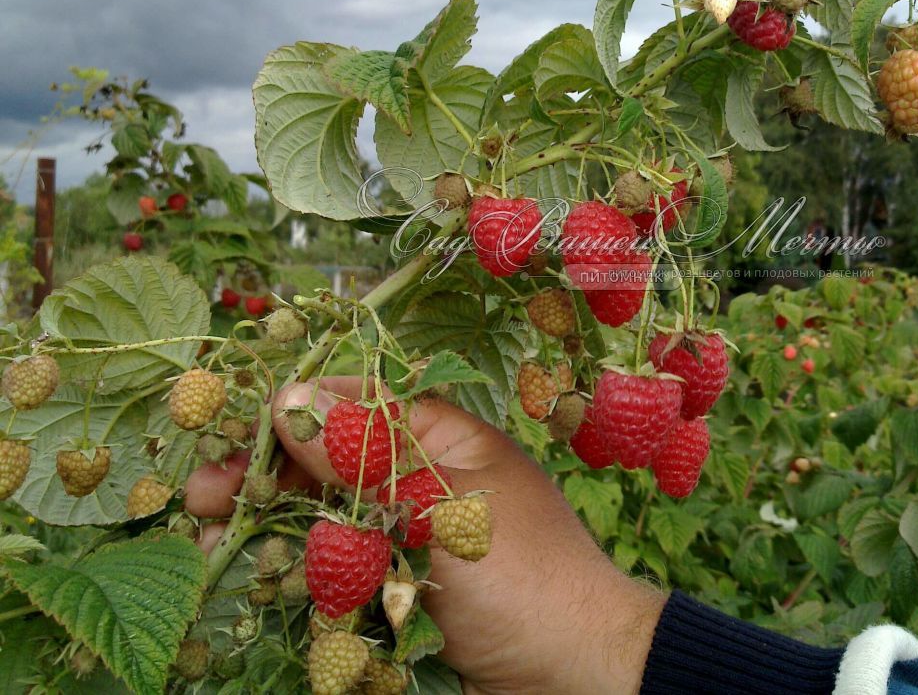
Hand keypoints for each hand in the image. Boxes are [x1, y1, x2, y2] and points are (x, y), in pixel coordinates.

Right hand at [184, 377, 665, 694]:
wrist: (572, 679)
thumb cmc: (521, 579)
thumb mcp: (439, 506)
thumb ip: (363, 457)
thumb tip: (291, 398)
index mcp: (442, 441)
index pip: (354, 406)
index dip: (291, 414)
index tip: (227, 430)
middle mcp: (419, 484)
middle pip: (327, 466)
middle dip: (264, 478)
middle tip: (198, 498)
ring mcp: (406, 544)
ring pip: (323, 525)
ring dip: (269, 529)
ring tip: (208, 538)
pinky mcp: (396, 599)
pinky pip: (336, 579)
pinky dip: (300, 579)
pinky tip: (261, 580)